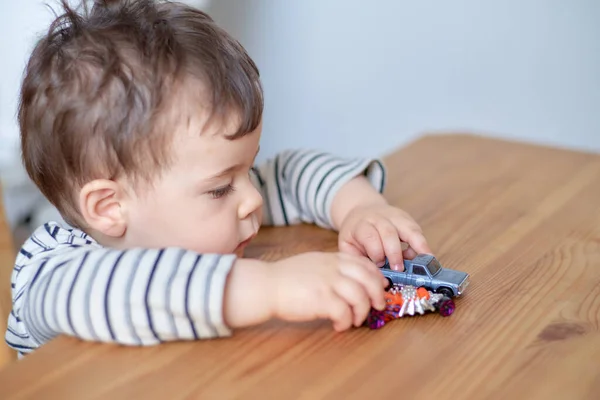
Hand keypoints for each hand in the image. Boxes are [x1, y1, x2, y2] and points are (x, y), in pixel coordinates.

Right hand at [269, 252, 386, 330]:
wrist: (266, 285)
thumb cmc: (286, 278)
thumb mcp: (312, 263)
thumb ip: (331, 267)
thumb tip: (350, 279)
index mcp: (332, 258)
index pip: (364, 263)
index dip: (377, 276)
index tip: (381, 287)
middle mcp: (333, 268)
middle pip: (368, 279)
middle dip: (377, 295)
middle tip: (376, 307)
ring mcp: (328, 283)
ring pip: (360, 297)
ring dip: (362, 312)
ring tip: (354, 321)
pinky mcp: (321, 300)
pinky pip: (345, 312)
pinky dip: (346, 322)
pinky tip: (339, 325)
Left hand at [337, 203, 431, 270]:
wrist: (362, 212)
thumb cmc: (356, 235)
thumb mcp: (348, 246)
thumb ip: (359, 259)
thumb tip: (374, 276)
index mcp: (361, 225)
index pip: (369, 236)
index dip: (376, 251)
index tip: (380, 264)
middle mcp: (378, 218)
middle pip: (388, 232)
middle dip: (394, 252)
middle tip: (398, 268)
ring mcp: (394, 216)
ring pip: (408, 228)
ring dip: (416, 246)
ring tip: (422, 262)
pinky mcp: (406, 219)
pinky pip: (417, 230)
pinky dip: (423, 244)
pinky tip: (426, 256)